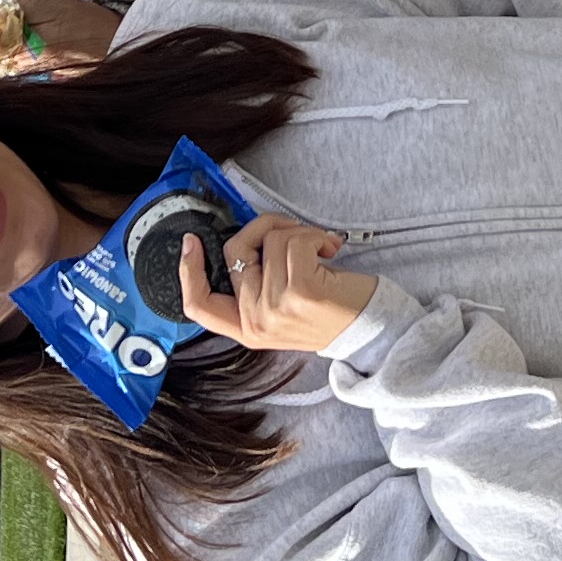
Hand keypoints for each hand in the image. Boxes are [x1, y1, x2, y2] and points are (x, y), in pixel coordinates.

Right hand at [178, 213, 376, 354]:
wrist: (373, 333)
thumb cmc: (333, 313)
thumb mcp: (284, 309)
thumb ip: (258, 283)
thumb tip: (248, 237)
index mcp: (246, 328)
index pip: (199, 306)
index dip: (187, 272)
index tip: (190, 242)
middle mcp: (255, 321)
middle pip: (238, 249)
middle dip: (269, 227)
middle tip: (299, 234)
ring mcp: (275, 308)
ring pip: (271, 239)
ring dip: (301, 232)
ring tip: (321, 249)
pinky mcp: (300, 292)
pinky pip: (295, 240)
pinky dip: (316, 235)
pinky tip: (331, 250)